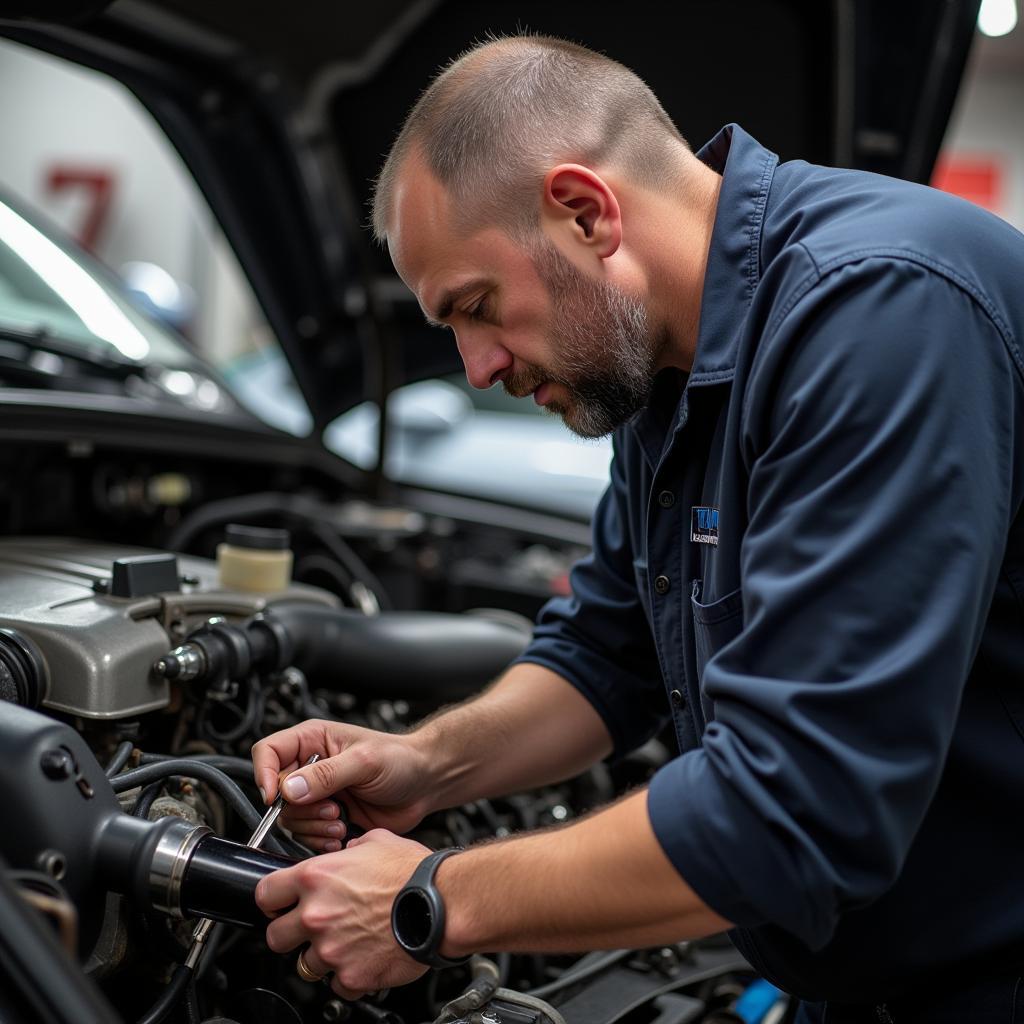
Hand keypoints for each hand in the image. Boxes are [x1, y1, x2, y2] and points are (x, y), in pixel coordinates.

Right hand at [251, 719, 433, 849]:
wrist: (425, 784)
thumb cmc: (401, 759)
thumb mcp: (364, 762)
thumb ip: (326, 774)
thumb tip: (289, 789)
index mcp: (313, 741)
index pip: (268, 752)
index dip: (264, 774)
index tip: (275, 797)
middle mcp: (310, 767)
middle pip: (276, 793)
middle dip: (301, 808)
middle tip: (331, 809)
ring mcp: (318, 794)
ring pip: (290, 818)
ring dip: (313, 827)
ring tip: (341, 820)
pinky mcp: (328, 817)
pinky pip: (307, 835)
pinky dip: (320, 840)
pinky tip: (343, 833)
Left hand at [256, 829, 430, 998]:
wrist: (442, 904)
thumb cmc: (415, 873)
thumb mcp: (377, 841)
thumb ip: (351, 849)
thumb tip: (347, 852)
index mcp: (317, 877)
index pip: (265, 892)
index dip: (272, 898)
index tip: (280, 902)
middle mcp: (317, 914)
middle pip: (274, 937)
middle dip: (290, 933)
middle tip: (310, 927)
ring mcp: (332, 949)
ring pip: (304, 966)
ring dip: (321, 956)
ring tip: (345, 943)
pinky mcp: (351, 977)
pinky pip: (337, 985)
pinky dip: (348, 976)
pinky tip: (363, 959)